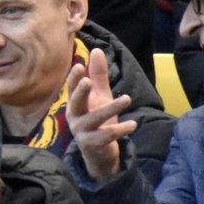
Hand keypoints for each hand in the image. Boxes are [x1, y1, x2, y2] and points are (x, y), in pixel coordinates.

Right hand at [66, 49, 135, 182]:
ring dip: (111, 109)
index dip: (74, 78)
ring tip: (126, 99)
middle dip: (81, 92)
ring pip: (95, 118)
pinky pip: (107, 135)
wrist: (99, 154)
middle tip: (87, 81)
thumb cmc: (99, 120)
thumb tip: (96, 50)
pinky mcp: (92, 144)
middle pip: (76, 102)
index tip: (79, 66)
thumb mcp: (100, 96)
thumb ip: (98, 75)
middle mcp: (74, 116)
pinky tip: (132, 124)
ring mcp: (82, 131)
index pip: (71, 88)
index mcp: (75, 103)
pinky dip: (120, 129)